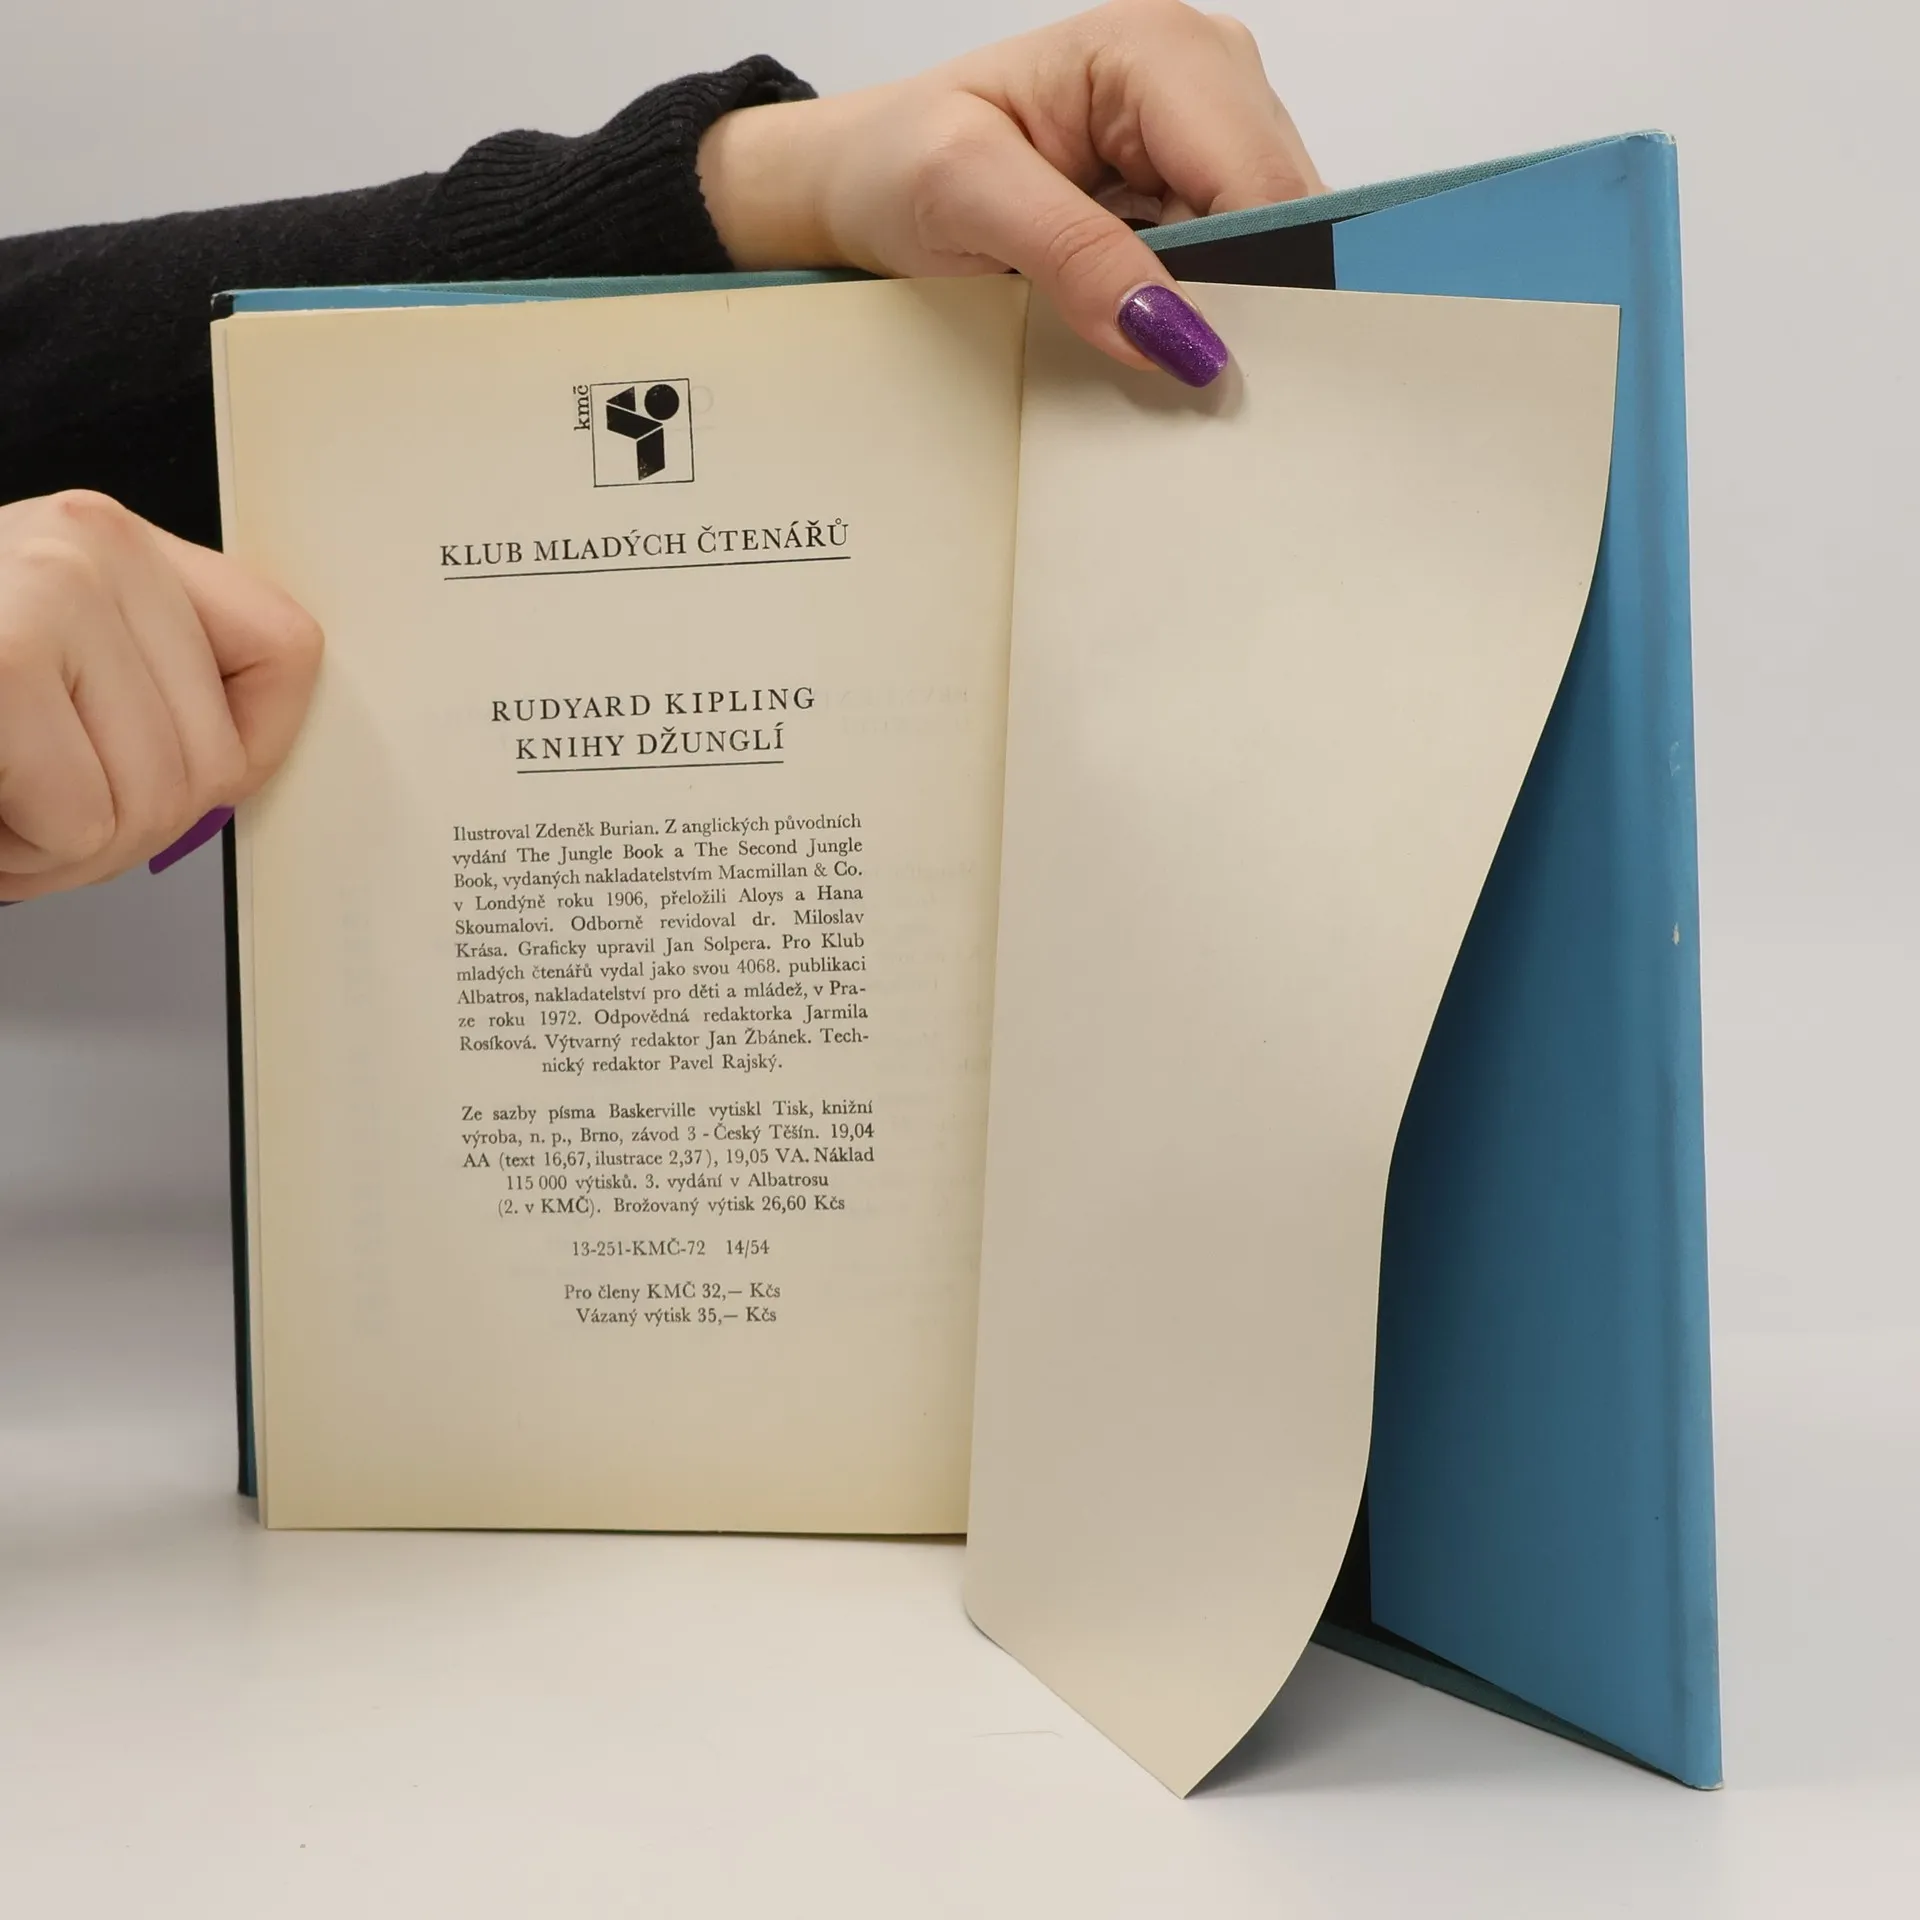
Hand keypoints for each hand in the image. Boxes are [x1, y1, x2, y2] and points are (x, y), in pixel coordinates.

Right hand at [0, 491, 321, 901]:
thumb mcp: (54, 675)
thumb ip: (150, 693)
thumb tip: (245, 768)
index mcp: (114, 544)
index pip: (288, 651)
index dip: (245, 748)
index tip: (179, 775)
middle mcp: (92, 545)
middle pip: (216, 762)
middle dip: (121, 829)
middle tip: (28, 807)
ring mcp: (47, 589)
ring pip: (152, 806)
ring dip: (61, 852)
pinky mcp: (2, 659)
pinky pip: (80, 817)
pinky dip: (17, 856)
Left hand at [698, 1, 1322, 386]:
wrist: (865, 177)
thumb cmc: (899, 164)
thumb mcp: (968, 197)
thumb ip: (1075, 256)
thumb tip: (1175, 336)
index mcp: (1160, 51)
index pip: (1261, 185)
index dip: (1260, 286)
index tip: (1216, 371)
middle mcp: (1205, 75)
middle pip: (1284, 218)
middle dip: (1244, 304)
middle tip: (1176, 374)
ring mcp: (1209, 131)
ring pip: (1271, 250)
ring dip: (1221, 313)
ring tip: (1141, 343)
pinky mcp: (1195, 184)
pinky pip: (1236, 265)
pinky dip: (1201, 312)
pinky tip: (1148, 327)